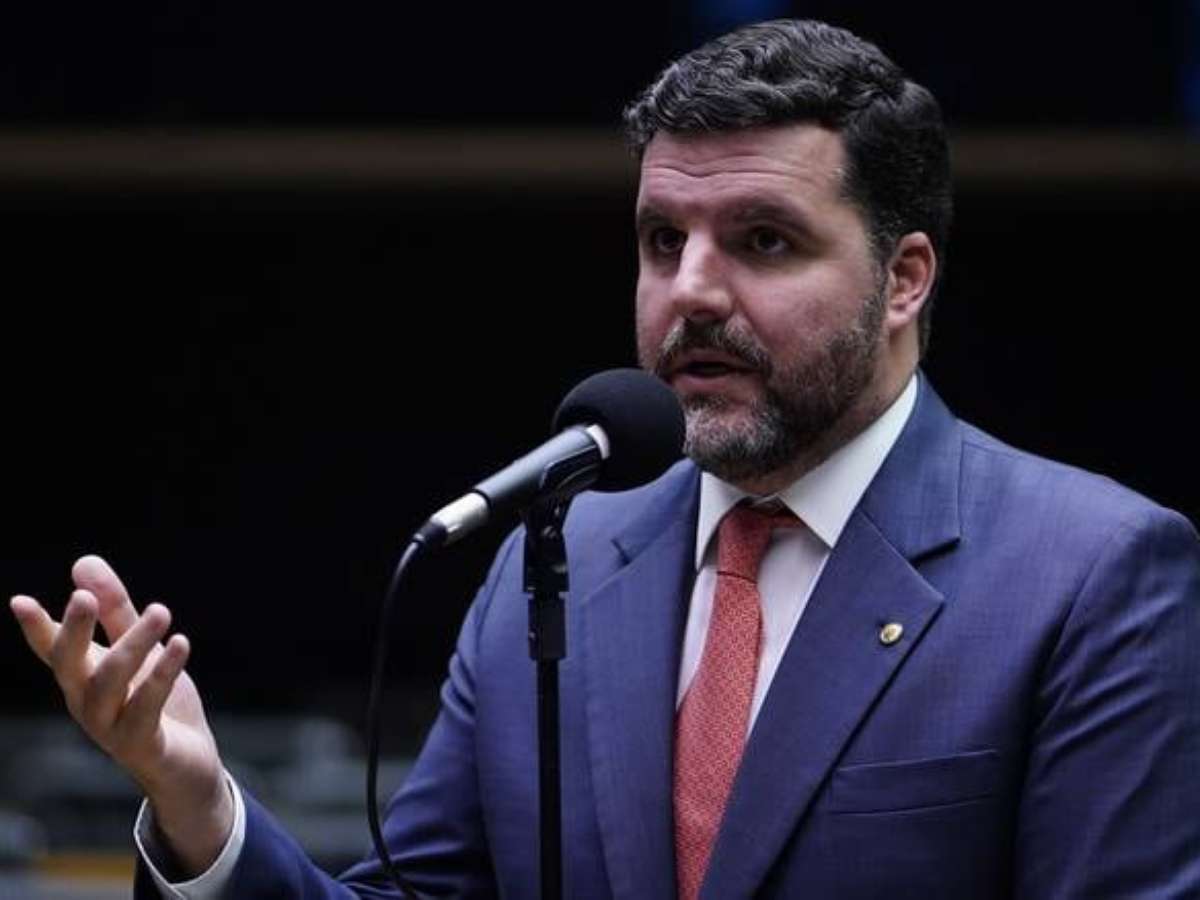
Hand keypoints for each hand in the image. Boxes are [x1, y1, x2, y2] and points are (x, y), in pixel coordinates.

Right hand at [10, 555, 233, 874]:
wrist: (187, 768)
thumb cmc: (158, 706)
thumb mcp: (141, 651)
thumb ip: (116, 610)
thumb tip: (83, 562)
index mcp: (84, 679)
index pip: (53, 650)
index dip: (37, 628)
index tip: (19, 601)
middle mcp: (87, 703)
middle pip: (70, 665)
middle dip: (74, 631)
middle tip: (84, 597)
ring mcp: (110, 727)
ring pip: (110, 683)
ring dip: (134, 645)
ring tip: (161, 611)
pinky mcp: (141, 744)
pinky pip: (146, 707)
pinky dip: (163, 674)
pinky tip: (181, 643)